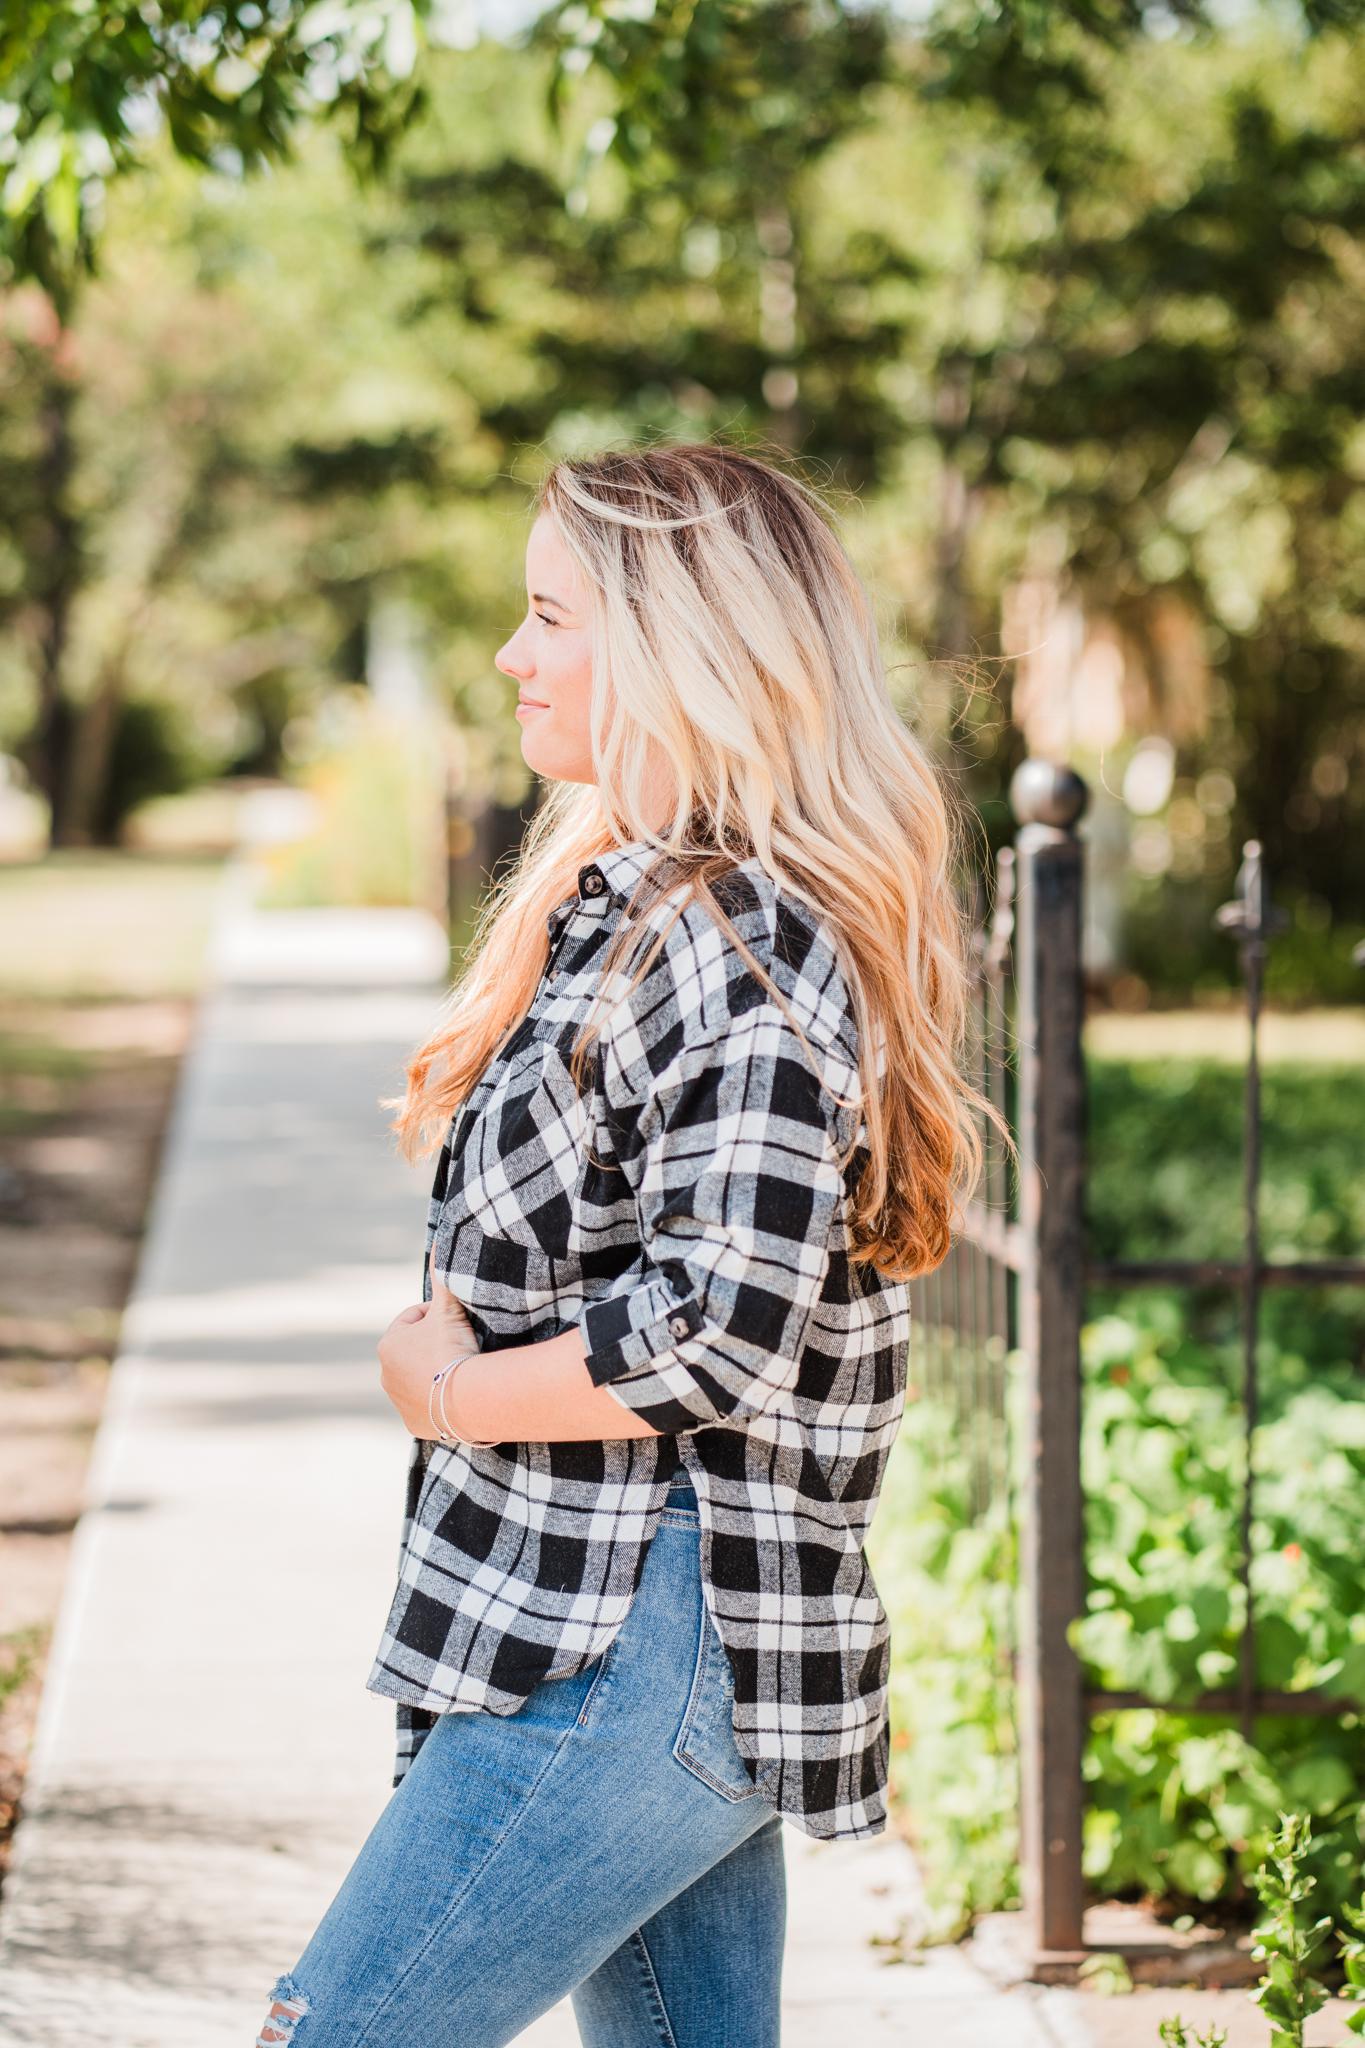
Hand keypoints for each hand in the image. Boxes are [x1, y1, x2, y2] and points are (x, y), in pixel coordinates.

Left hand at [377, 1242, 484, 1440]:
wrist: (467, 1398)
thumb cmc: (452, 1348)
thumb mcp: (448, 1308)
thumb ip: (442, 1277)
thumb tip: (438, 1242)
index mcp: (388, 1344)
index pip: (413, 1321)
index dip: (437, 1318)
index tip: (456, 1322)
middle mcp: (386, 1375)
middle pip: (415, 1352)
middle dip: (435, 1347)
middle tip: (462, 1345)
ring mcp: (399, 1403)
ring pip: (420, 1379)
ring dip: (437, 1373)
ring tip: (461, 1369)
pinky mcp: (414, 1425)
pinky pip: (429, 1408)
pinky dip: (441, 1401)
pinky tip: (457, 1395)